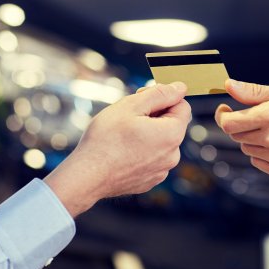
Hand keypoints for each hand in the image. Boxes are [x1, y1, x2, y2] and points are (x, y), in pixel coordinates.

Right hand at [45, 82, 190, 215]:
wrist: (87, 176)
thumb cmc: (105, 139)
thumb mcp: (131, 106)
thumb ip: (160, 94)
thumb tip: (180, 88)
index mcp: (172, 134)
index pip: (182, 106)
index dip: (162, 98)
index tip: (141, 100)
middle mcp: (173, 155)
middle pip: (171, 124)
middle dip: (154, 116)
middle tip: (127, 118)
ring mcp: (162, 171)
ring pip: (161, 142)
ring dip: (147, 134)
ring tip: (122, 137)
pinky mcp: (150, 180)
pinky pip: (152, 159)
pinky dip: (141, 152)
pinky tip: (122, 152)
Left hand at [215, 79, 268, 177]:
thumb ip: (254, 91)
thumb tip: (228, 85)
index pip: (229, 124)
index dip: (222, 116)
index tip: (225, 110)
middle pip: (236, 136)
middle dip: (241, 125)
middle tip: (259, 117)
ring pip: (246, 148)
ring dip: (252, 139)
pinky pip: (257, 161)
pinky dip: (261, 153)